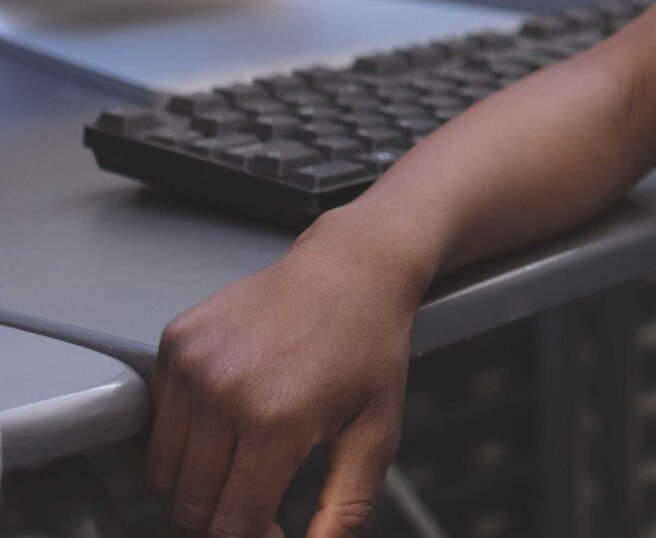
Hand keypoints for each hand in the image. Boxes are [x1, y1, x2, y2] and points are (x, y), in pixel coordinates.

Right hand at [147, 214, 426, 536]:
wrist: (352, 267)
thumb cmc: (370, 345)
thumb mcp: (376, 432)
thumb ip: (345, 508)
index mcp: (277, 420)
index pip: (230, 523)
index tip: (272, 531)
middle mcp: (225, 391)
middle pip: (189, 504)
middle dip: (221, 516)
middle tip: (259, 496)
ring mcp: (193, 364)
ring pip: (163, 471)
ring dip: (196, 480)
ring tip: (244, 457)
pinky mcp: (176, 342)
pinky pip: (157, 420)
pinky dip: (184, 434)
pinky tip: (228, 413)